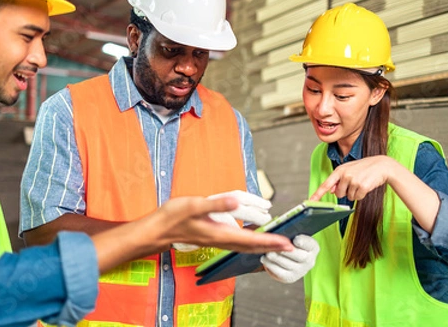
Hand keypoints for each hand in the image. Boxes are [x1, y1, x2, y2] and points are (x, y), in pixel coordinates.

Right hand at [156, 196, 290, 253]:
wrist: (158, 230)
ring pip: (245, 244)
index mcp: (220, 233)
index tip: (286, 243)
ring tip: (276, 242)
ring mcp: (217, 239)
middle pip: (252, 246)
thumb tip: (236, 201)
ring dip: (262, 244)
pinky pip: (237, 241)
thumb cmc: (174, 217)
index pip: (251, 239)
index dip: (270, 241)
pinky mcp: (213, 236)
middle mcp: (221, 239)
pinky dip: (249, 240)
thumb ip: (216, 204)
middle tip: (289, 246)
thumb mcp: (194, 206)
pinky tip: (252, 237)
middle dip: (271, 246)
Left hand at [260, 235, 318, 283]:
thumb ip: (287, 230)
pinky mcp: (290, 277)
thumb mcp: (291, 233)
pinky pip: (280, 273)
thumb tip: (277, 225)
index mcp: (312, 247)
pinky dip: (271, 265)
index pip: (310, 244)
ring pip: (288, 264)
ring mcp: (300, 271)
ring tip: (268, 253)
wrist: (286, 256)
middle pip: (300, 256)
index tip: (295, 239)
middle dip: (286, 251)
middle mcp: (309, 260)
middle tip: (275, 247)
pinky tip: (265, 259)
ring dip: (276, 258)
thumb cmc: (288, 240)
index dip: (303, 242)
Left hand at [309, 156, 393, 201]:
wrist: (382, 165)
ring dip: (355, 193)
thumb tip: (330, 190)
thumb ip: (339, 179)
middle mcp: (345, 175)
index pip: (326, 184)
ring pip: (349, 197)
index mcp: (339, 170)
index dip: (317, 194)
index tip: (310, 201)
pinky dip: (362, 194)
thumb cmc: (364, 168)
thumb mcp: (349, 170)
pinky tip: (366, 185)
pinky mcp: (362, 186)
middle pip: (339, 194)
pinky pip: (358, 198)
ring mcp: (353, 181)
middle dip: (346, 192)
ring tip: (361, 182)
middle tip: (354, 183)